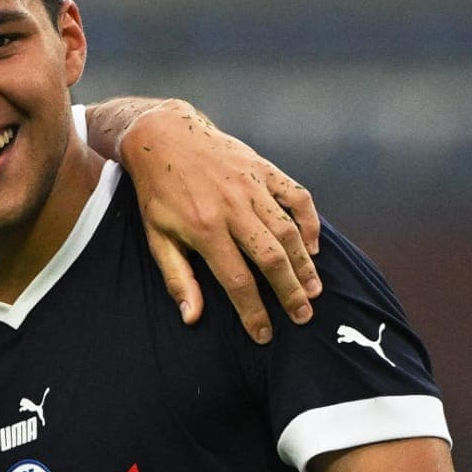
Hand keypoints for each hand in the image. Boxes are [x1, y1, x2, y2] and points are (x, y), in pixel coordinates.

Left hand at [120, 99, 320, 342]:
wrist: (163, 137)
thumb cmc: (158, 193)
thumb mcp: (157, 236)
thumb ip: (177, 277)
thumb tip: (191, 318)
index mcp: (204, 229)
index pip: (237, 280)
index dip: (253, 312)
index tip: (264, 334)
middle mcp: (232, 208)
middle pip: (272, 259)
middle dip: (290, 292)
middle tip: (303, 316)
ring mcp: (251, 186)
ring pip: (288, 231)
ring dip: (305, 264)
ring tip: (314, 290)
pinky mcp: (263, 168)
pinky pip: (297, 197)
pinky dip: (310, 222)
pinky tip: (313, 247)